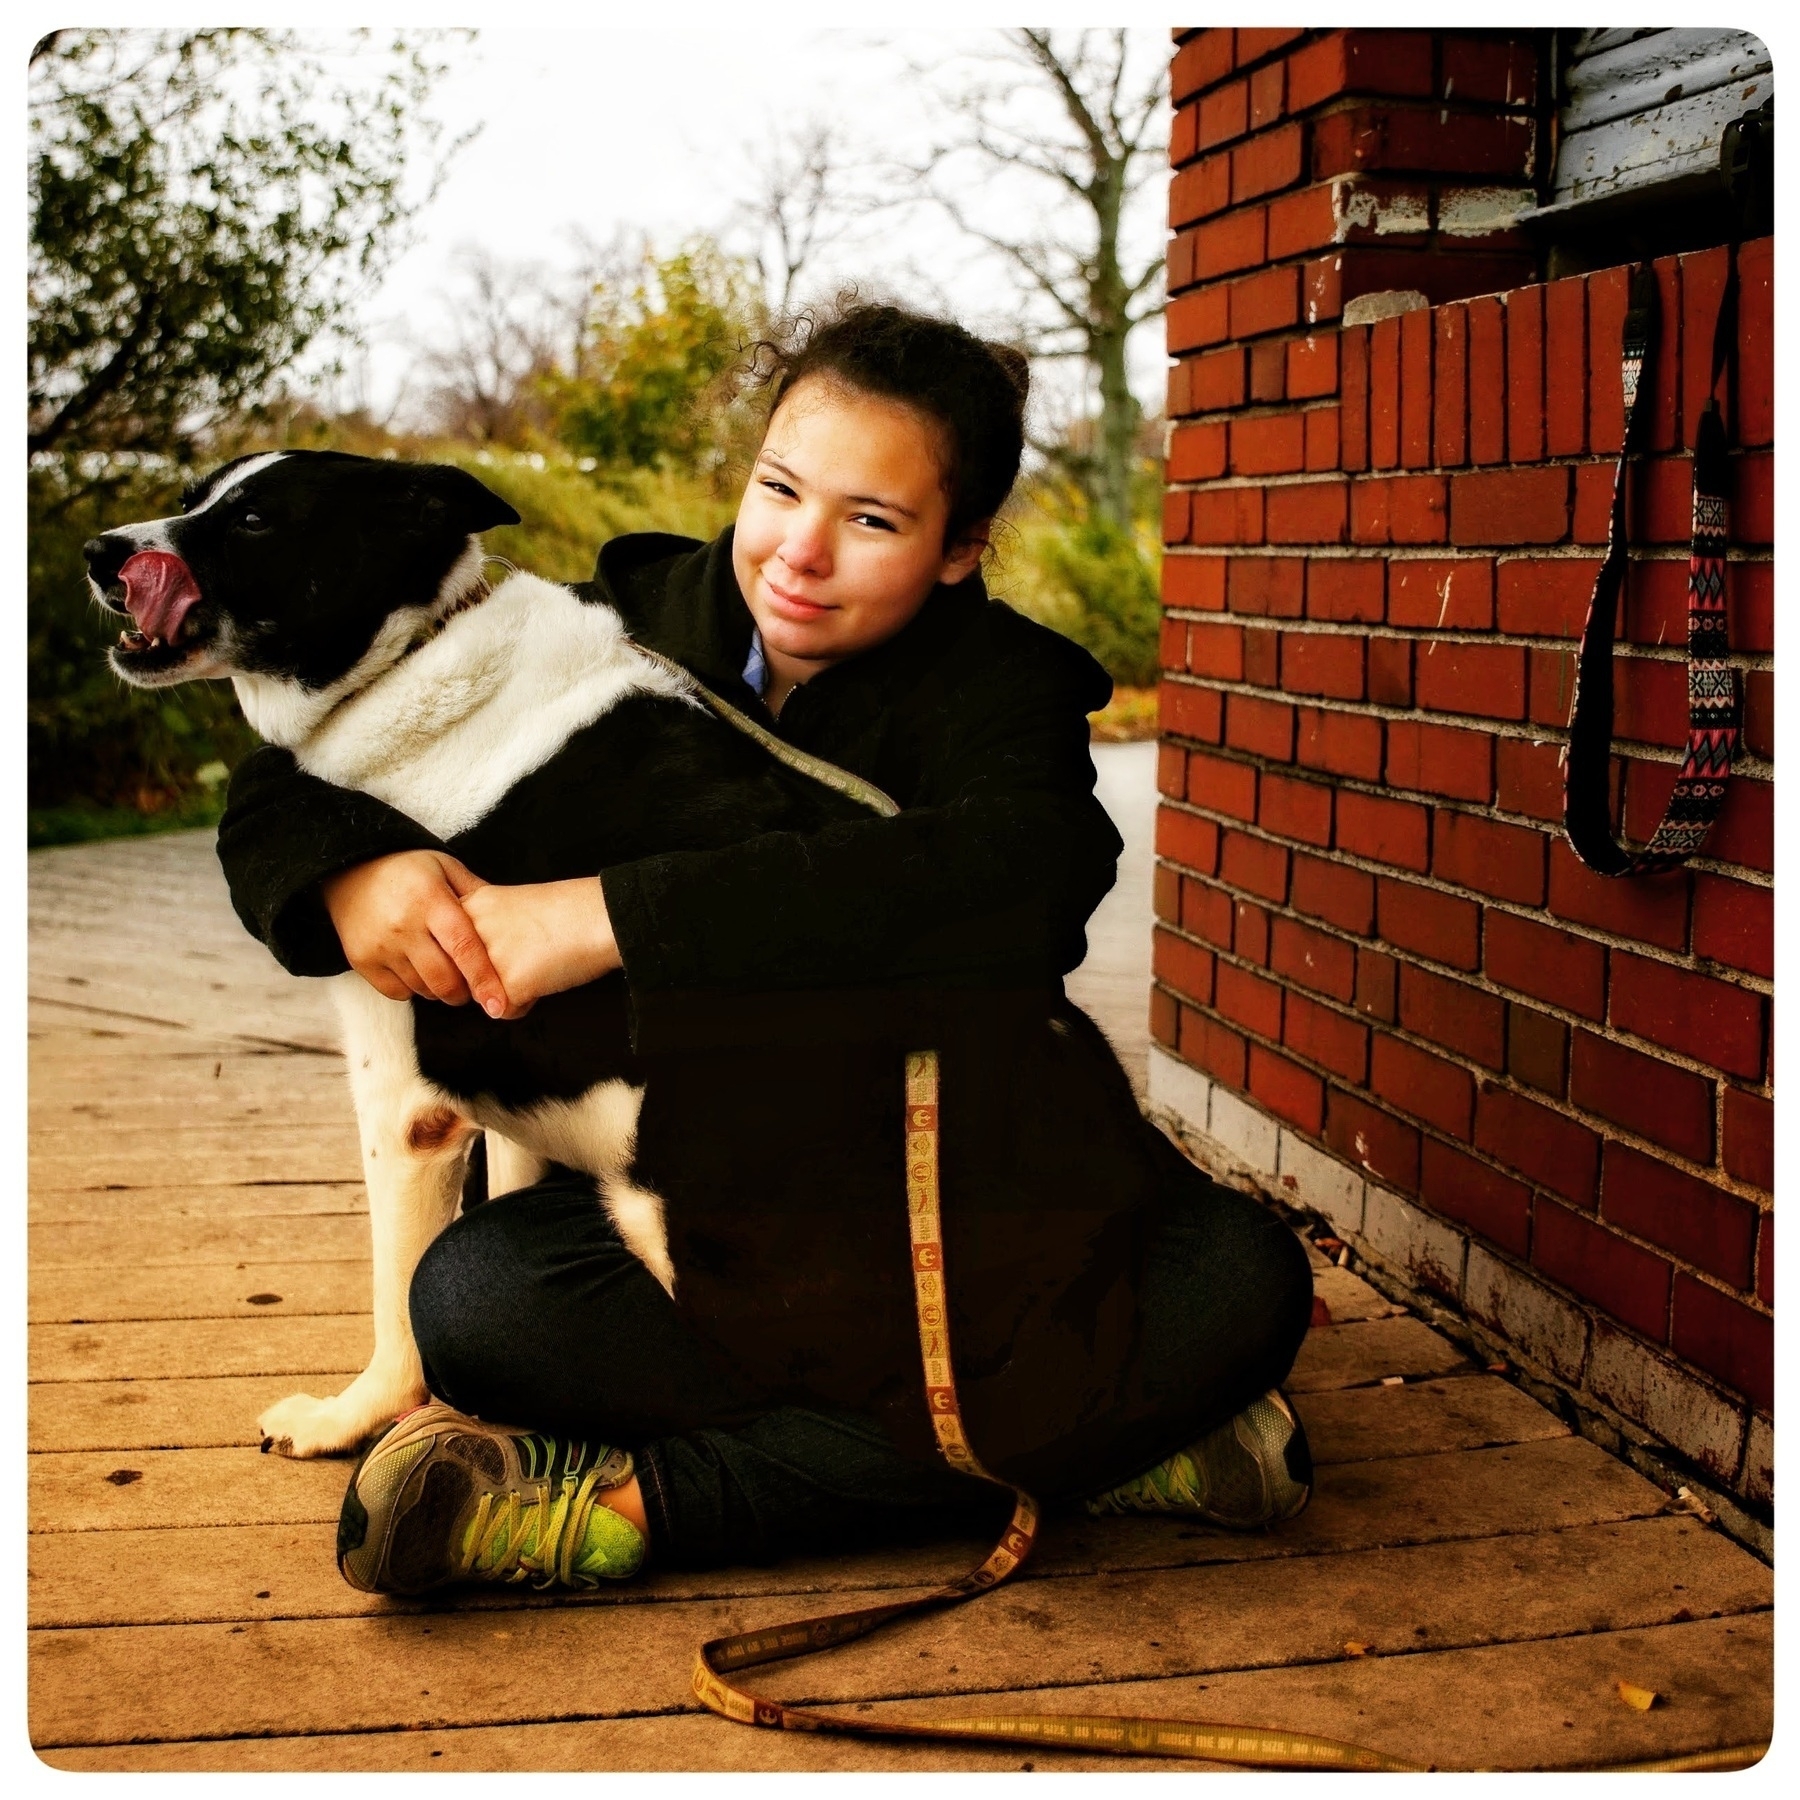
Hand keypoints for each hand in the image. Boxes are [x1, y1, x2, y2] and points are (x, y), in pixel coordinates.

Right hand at [321, 850, 515, 1015]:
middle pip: (444, 980)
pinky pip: (397, 992)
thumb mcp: (446, 867)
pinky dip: (413, 989)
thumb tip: (513, 922)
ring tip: (445, 972)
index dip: (484, 980)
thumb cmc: (409, 869)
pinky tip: (418, 970)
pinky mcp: (361, 960)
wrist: (349, 868)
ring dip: (440, 990)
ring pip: (422, 989)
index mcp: (430, 901)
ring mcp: (379, 945)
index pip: (464, 948)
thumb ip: (478, 894)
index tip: (499, 1005)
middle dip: (465, 992)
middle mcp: (403, 926)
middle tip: (472, 986)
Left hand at [461, 878, 621, 1010]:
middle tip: (523, 952)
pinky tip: (545, 977)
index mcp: (465, 907)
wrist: (600, 915)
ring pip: (479, 996)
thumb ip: (477, 930)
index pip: (448, 951)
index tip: (505, 943)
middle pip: (459, 976)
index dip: (476, 955)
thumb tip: (462, 972)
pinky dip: (527, 1002)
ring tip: (535, 963)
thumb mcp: (505, 906)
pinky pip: (504, 1012)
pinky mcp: (507, 984)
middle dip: (487, 976)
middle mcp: (466, 932)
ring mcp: (485, 959)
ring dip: (504, 990)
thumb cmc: (564, 912)